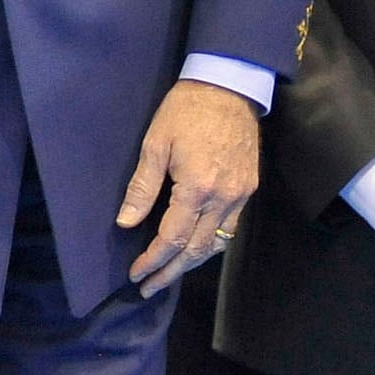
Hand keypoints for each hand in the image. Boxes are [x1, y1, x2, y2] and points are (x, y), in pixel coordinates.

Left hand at [118, 81, 260, 296]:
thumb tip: (126, 222)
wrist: (229, 86)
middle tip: (148, 288)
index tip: (135, 273)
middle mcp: (223, 198)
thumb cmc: (185, 111)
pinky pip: (229, 229)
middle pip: (196, 250)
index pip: (172, 238)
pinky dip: (210, 245)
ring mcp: (240, 195)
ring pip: (215, 244)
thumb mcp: (155, 144)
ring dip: (191, 264)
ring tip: (168, 276)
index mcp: (197, 188)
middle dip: (170, 272)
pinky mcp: (248, 189)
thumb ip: (142, 187)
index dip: (153, 259)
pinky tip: (194, 251)